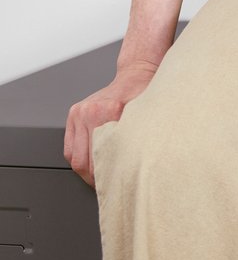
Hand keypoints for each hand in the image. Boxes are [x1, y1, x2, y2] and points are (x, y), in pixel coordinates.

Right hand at [64, 60, 158, 188]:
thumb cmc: (144, 95)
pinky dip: (78, 159)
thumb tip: (138, 169)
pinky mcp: (74, 113)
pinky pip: (69, 147)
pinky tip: (89, 165)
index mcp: (110, 111)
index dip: (107, 176)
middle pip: (84, 161)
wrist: (136, 74)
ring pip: (74, 157)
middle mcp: (91, 111)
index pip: (101, 157)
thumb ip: (139, 140)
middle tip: (107, 186)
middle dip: (95, 179)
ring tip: (98, 178)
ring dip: (85, 172)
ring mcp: (80, 112)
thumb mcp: (146, 117)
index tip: (115, 185)